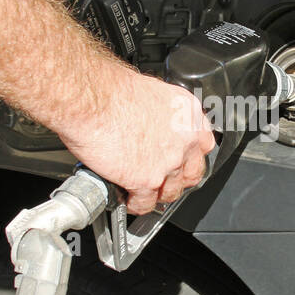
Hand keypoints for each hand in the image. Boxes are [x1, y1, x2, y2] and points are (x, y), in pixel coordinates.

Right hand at [61, 68, 216, 215]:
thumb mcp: (150, 92)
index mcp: (188, 113)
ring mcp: (168, 162)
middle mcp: (185, 139)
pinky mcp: (147, 180)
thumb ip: (161, 114)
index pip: (202, 143)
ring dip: (156, 195)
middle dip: (177, 180)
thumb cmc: (110, 90)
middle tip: (162, 180)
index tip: (181, 160)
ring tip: (143, 193)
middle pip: (192, 172)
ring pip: (170, 192)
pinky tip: (127, 199)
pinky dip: (135, 204)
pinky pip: (145, 203)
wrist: (92, 100)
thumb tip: (152, 125)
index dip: (189, 156)